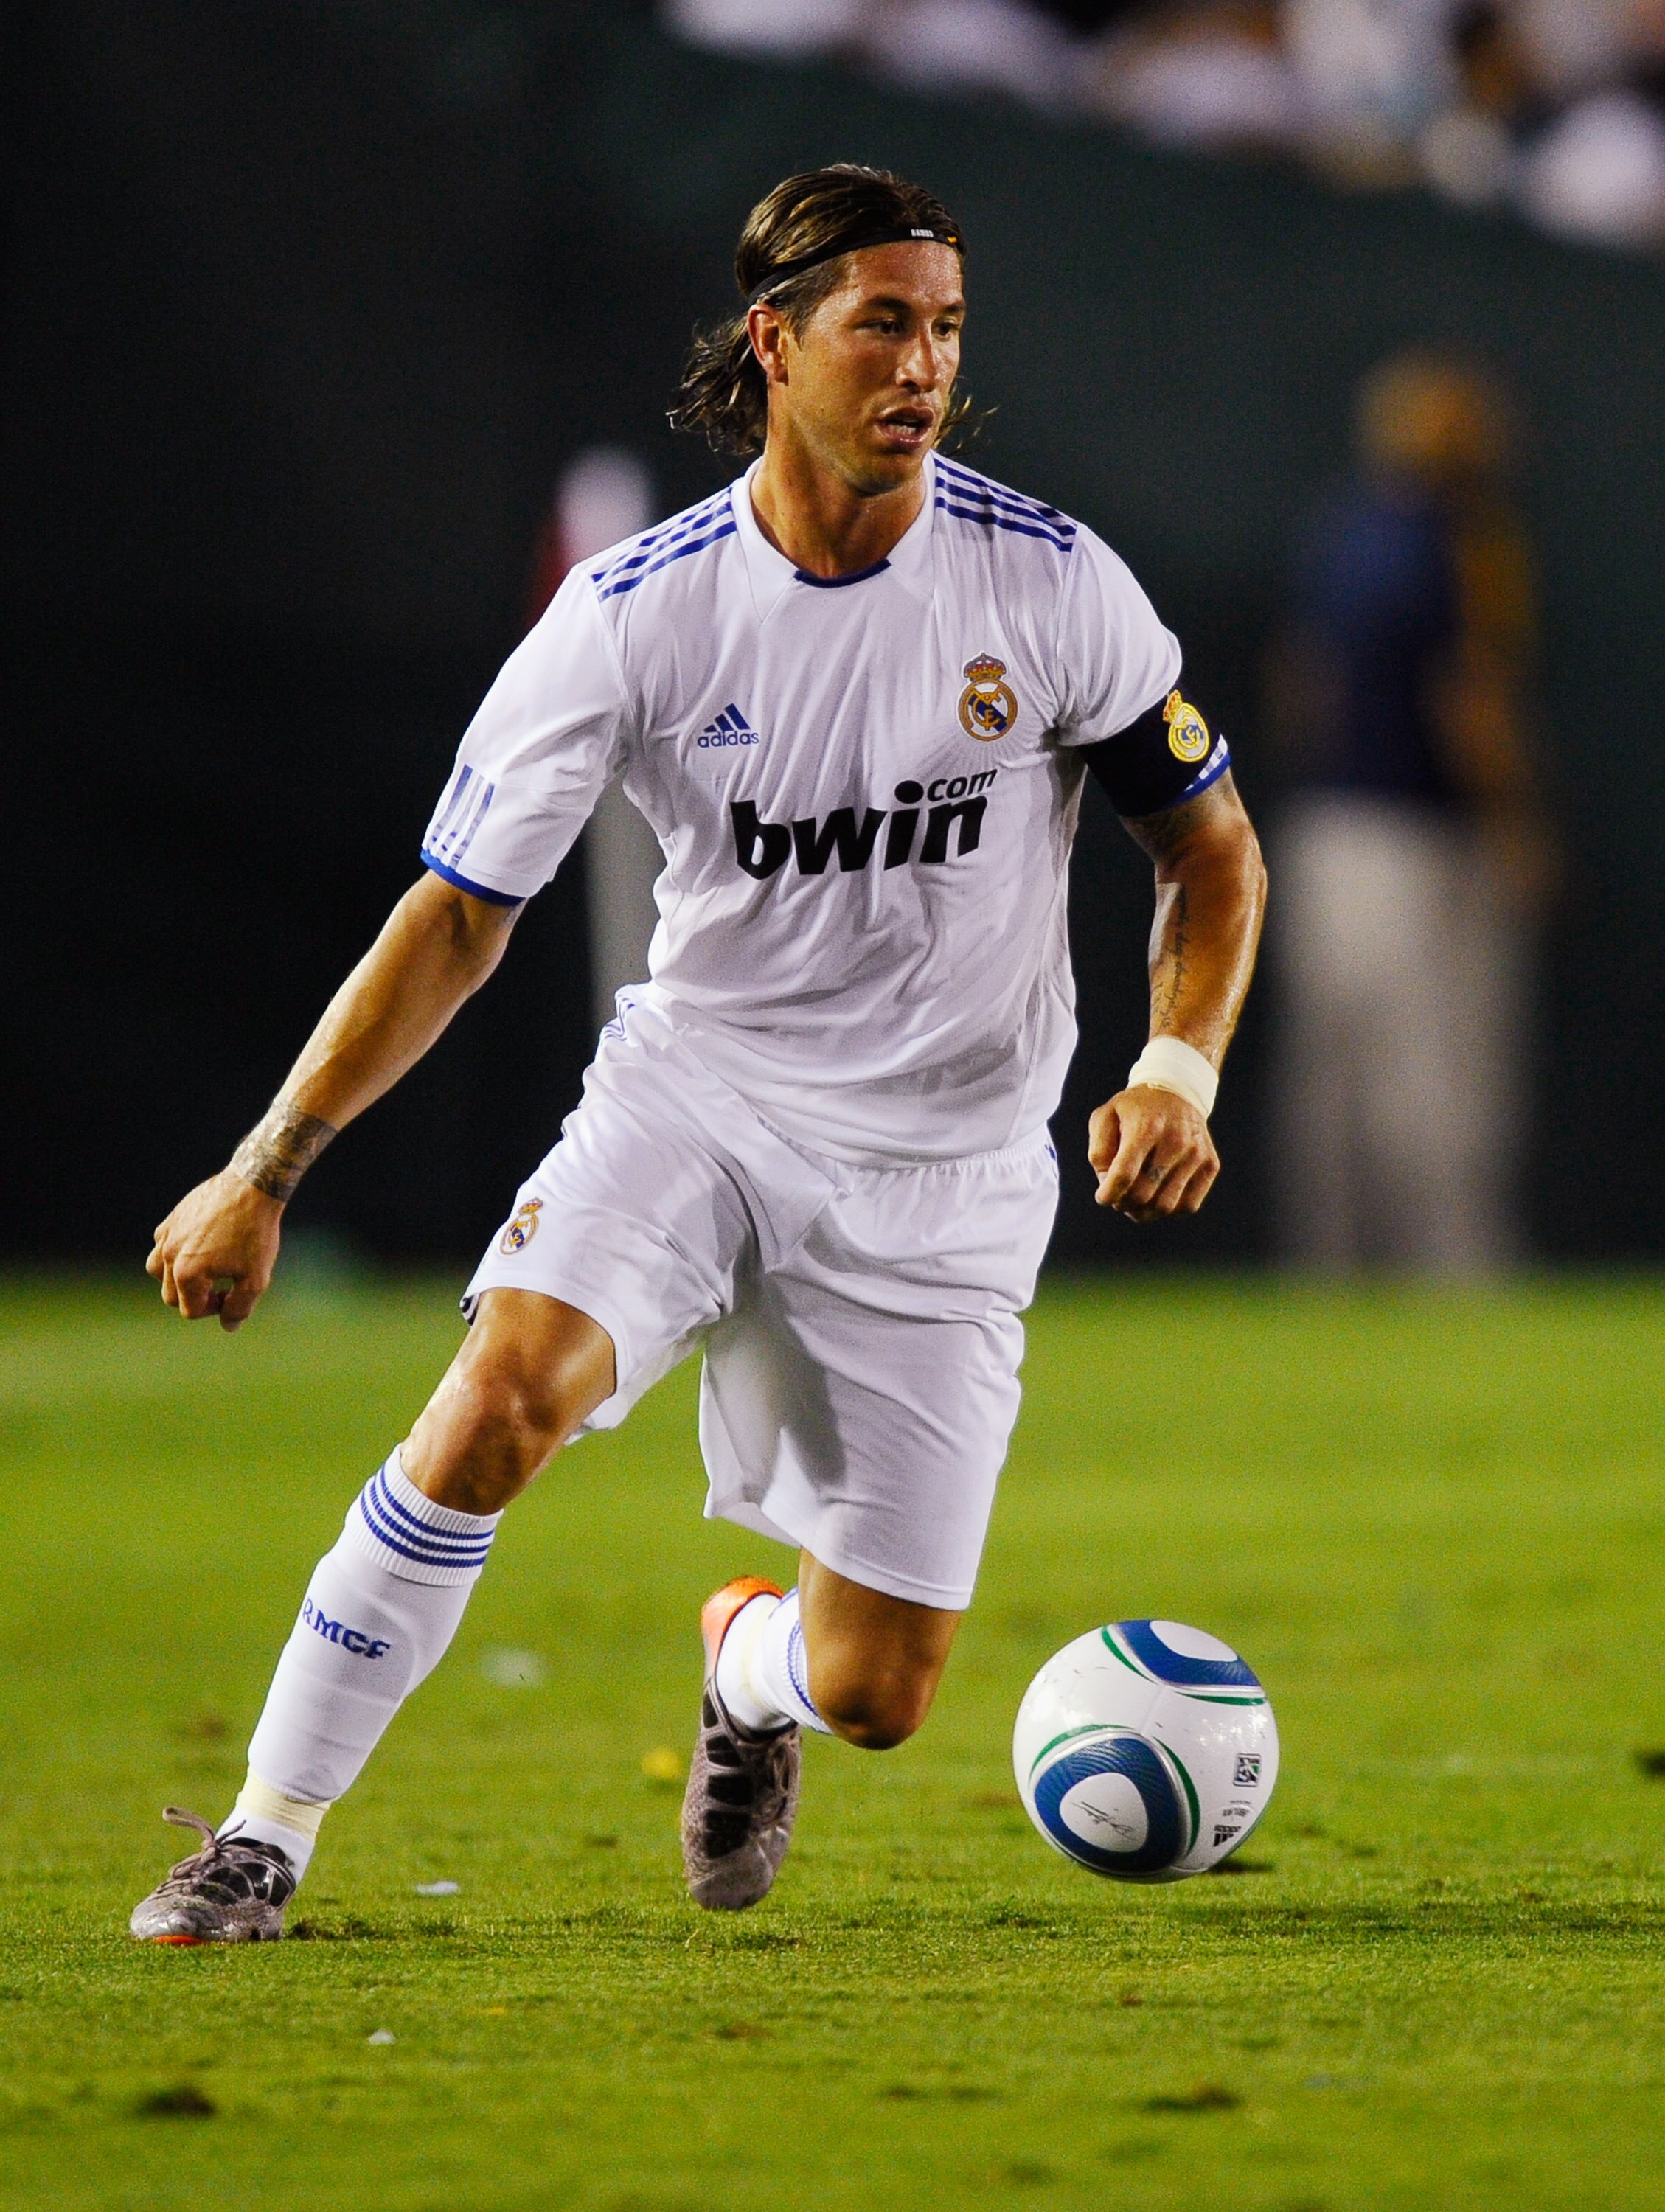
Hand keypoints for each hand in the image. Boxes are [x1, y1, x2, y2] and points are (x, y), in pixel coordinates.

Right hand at [146, 1169, 284, 1329]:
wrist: (253, 1187)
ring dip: (177, 1278)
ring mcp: (167, 1235)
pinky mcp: (171, 1219)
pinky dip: (175, 1253)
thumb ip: (240, 1307)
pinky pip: (162, 1244)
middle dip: (196, 1298)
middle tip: (223, 1286)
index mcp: (187, 1274)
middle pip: (171, 1295)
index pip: (190, 1310)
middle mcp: (169, 1255)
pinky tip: (200, 1247)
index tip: (234, 1293)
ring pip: (157, 1270)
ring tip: (204, 1271)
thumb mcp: (256, 1278)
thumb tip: (228, 1326)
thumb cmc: (256, 1233)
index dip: (215, 1309)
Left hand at [1088, 1084, 1219, 1221]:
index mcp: (1146, 1127)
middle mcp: (1175, 1141)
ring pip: (1165, 1206)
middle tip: (1118, 1197)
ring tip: (1135, 1199)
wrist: (1178, 1090)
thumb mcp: (1106, 1116)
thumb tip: (1108, 1185)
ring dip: (1145, 1212)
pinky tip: (1158, 1195)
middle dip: (1123, 1203)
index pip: (1124, 1174)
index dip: (1108, 1194)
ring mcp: (1196, 1154)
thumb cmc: (1135, 1109)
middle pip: (1143, 1194)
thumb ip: (1099, 1151)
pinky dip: (1169, 1209)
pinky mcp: (1210, 1165)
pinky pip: (1188, 1206)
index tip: (1102, 1198)